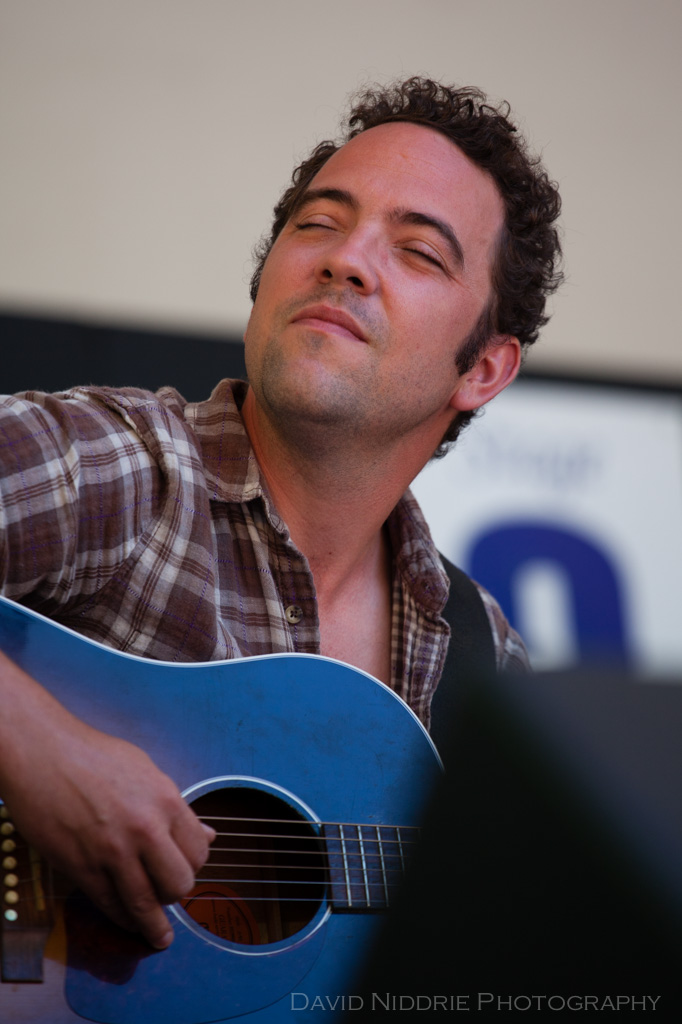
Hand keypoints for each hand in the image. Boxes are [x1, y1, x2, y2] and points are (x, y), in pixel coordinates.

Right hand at [0, 651, 214, 948]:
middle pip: (179, 884)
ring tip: (159, 937)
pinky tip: (127, 922)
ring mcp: (113, 851)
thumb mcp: (146, 771)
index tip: (185, 868)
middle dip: (176, 894)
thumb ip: (175, 808)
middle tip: (168, 893)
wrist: (43, 753)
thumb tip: (207, 833)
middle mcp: (145, 829)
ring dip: (153, 926)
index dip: (193, 865)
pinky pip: (110, 905)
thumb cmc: (94, 755)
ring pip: (145, 904)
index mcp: (166, 801)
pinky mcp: (81, 867)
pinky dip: (121, 919)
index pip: (199, 851)